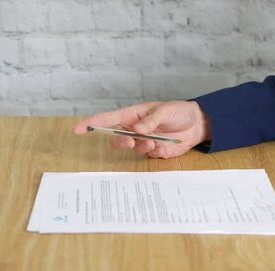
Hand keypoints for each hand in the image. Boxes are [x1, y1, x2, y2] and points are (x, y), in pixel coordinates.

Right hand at [73, 101, 210, 158]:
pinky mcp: (153, 152)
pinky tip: (161, 145)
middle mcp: (134, 129)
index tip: (77, 129)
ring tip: (153, 142)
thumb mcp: (165, 111)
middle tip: (132, 142)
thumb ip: (151, 121)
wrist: (197, 124)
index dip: (92, 123)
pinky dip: (152, 151)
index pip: (108, 119)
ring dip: (140, 146)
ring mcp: (143, 141)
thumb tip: (137, 129)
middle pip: (116, 138)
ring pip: (131, 148)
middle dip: (121, 142)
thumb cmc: (178, 112)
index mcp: (133, 115)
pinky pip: (146, 155)